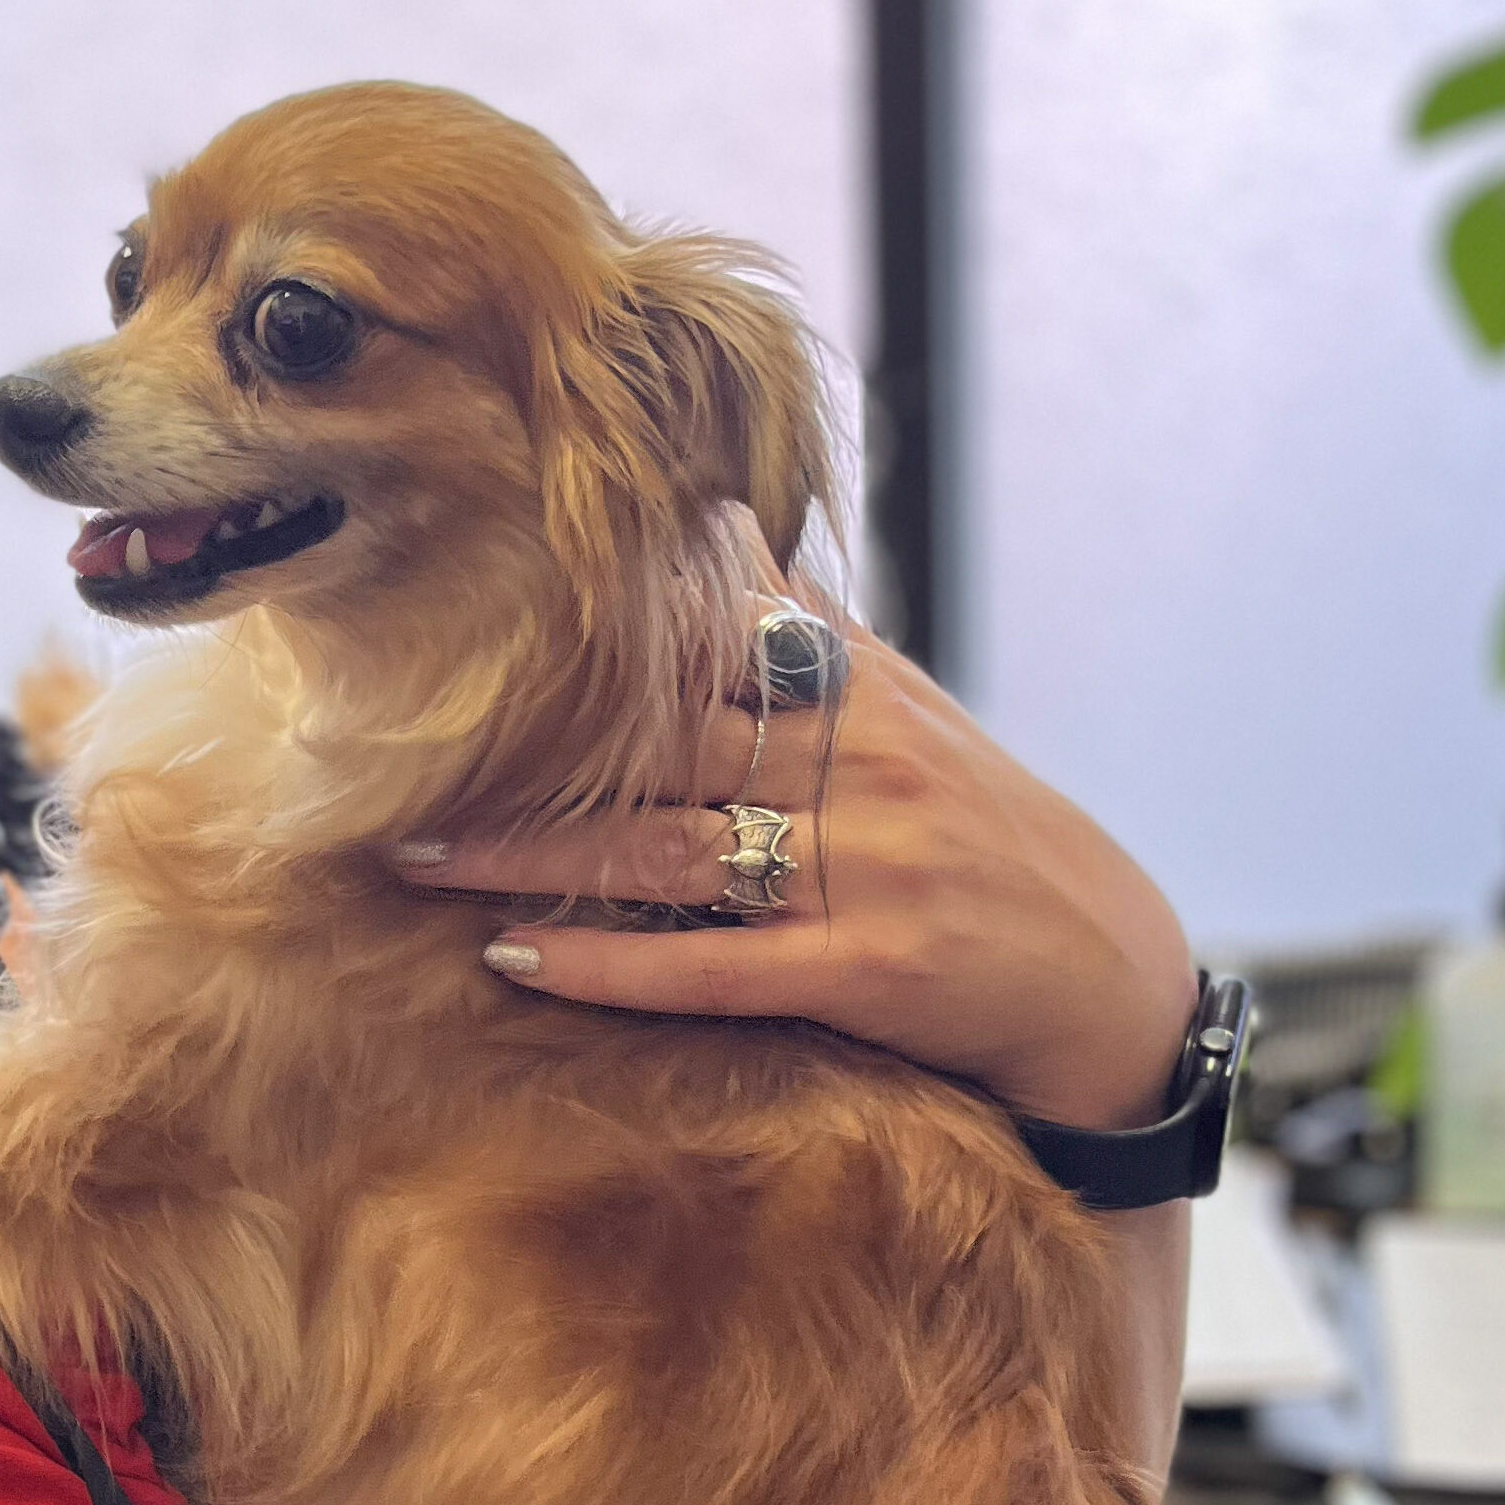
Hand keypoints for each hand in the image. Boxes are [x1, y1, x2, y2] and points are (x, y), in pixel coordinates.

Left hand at [395, 568, 1197, 1131]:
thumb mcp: (910, 719)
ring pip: (664, 850)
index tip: (467, 623)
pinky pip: (713, 964)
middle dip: (520, 750)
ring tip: (417, 853)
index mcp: (858, 693)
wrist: (1113, 979)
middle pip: (655, 742)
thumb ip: (811, 636)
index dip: (582, 637)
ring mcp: (867, 868)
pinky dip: (609, 962)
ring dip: (528, 855)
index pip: (702, 642)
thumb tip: (718, 525)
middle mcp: (860, 766)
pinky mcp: (872, 970)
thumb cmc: (986, 838)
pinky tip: (515, 956)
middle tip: (390, 749)